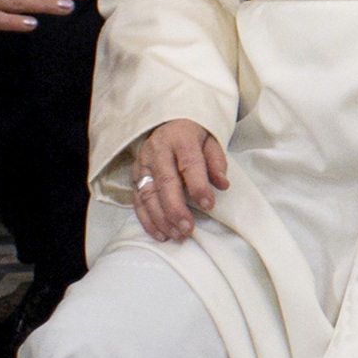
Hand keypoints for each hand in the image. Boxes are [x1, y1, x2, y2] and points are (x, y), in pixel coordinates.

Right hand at [130, 118, 227, 242]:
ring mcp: (143, 164)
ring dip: (161, 219)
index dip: (198, 186)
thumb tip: (222, 184)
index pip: (189, 164)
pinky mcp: (135, 176)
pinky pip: (137, 200)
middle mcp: (158, 151)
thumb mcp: (211, 140)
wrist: (168, 122)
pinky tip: (160, 234)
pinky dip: (147, 220)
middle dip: (176, 209)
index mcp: (180, 139)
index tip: (209, 205)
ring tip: (177, 236)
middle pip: (165, 183)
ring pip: (148, 194)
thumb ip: (217, 162)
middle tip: (188, 230)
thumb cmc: (194, 136)